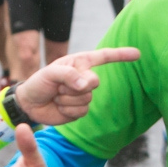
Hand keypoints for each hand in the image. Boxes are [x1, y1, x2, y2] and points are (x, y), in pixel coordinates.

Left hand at [13, 46, 140, 124]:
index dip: (121, 55)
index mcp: (80, 63)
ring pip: (86, 99)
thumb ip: (69, 75)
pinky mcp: (80, 110)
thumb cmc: (39, 83)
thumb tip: (87, 85)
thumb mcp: (50, 73)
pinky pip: (81, 111)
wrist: (30, 103)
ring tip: (56, 95)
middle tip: (58, 86)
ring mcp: (83, 94)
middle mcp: (84, 77)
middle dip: (73, 86)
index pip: (105, 57)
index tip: (138, 54)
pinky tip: (59, 106)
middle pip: (94, 82)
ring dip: (67, 99)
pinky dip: (67, 110)